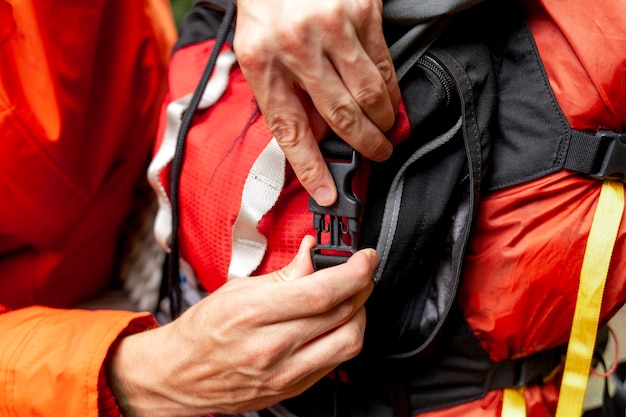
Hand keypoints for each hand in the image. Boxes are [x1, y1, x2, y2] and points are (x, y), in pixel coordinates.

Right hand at [109, 236, 376, 416]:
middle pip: (340, 315)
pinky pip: (335, 363)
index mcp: (254, 313)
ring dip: (360, 315)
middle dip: (362, 287)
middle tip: (361, 272)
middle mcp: (271, 347)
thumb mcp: (238, 289)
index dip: (354, 272)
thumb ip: (284, 272)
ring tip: (351, 298)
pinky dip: (344, 338)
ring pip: (347, 342)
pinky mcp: (291, 390)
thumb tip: (312, 252)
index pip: (320, 292)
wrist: (180, 374)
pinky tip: (336, 324)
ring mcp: (283, 373)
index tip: (365, 259)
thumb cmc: (203, 331)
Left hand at [234, 0, 399, 205]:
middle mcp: (297, 45)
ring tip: (386, 132)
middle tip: (378, 155)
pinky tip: (390, 101)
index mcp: (261, 60)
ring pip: (368, 94)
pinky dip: (390, 90)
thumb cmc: (267, 4)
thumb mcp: (256, 48)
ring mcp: (332, 27)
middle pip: (339, 116)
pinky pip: (383, 65)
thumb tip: (316, 135)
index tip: (327, 193)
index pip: (289, 128)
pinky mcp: (362, 11)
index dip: (310, 167)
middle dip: (364, 145)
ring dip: (382, 122)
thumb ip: (282, 92)